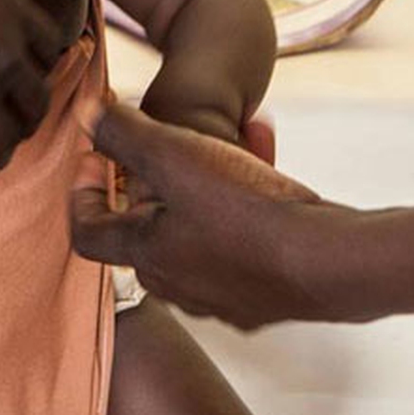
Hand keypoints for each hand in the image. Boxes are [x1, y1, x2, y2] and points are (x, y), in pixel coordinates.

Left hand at [70, 103, 359, 329]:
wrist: (332, 262)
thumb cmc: (248, 211)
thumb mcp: (176, 156)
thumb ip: (125, 135)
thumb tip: (86, 116)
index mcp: (146, 255)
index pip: (87, 232)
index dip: (81, 192)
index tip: (93, 158)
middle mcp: (177, 285)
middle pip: (144, 231)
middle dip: (151, 181)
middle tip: (166, 145)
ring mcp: (224, 298)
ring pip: (197, 232)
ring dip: (206, 185)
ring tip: (232, 142)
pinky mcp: (267, 298)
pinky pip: (240, 244)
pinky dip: (243, 206)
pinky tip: (267, 168)